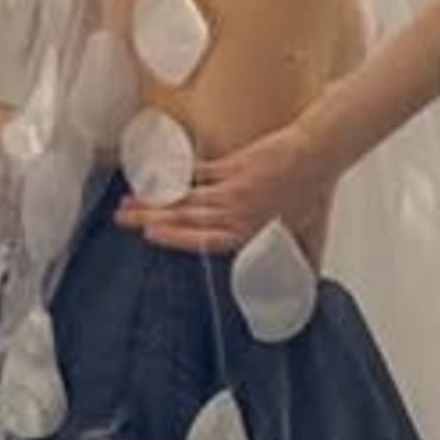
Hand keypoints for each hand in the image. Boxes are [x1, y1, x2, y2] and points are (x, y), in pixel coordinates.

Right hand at [114, 117, 341, 258]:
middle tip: (122, 219)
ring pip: (184, 195)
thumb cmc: (315, 193)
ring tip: (127, 200)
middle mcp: (236, 212)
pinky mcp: (231, 164)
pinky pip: (195, 170)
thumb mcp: (310, 234)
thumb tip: (311, 286)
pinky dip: (174, 172)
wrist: (317, 153)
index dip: (175, 238)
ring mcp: (231, 187)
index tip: (150, 236)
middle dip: (149, 218)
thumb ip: (305, 260)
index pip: (204, 239)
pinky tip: (155, 173)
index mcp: (250, 232)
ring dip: (153, 197)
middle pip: (185, 217)